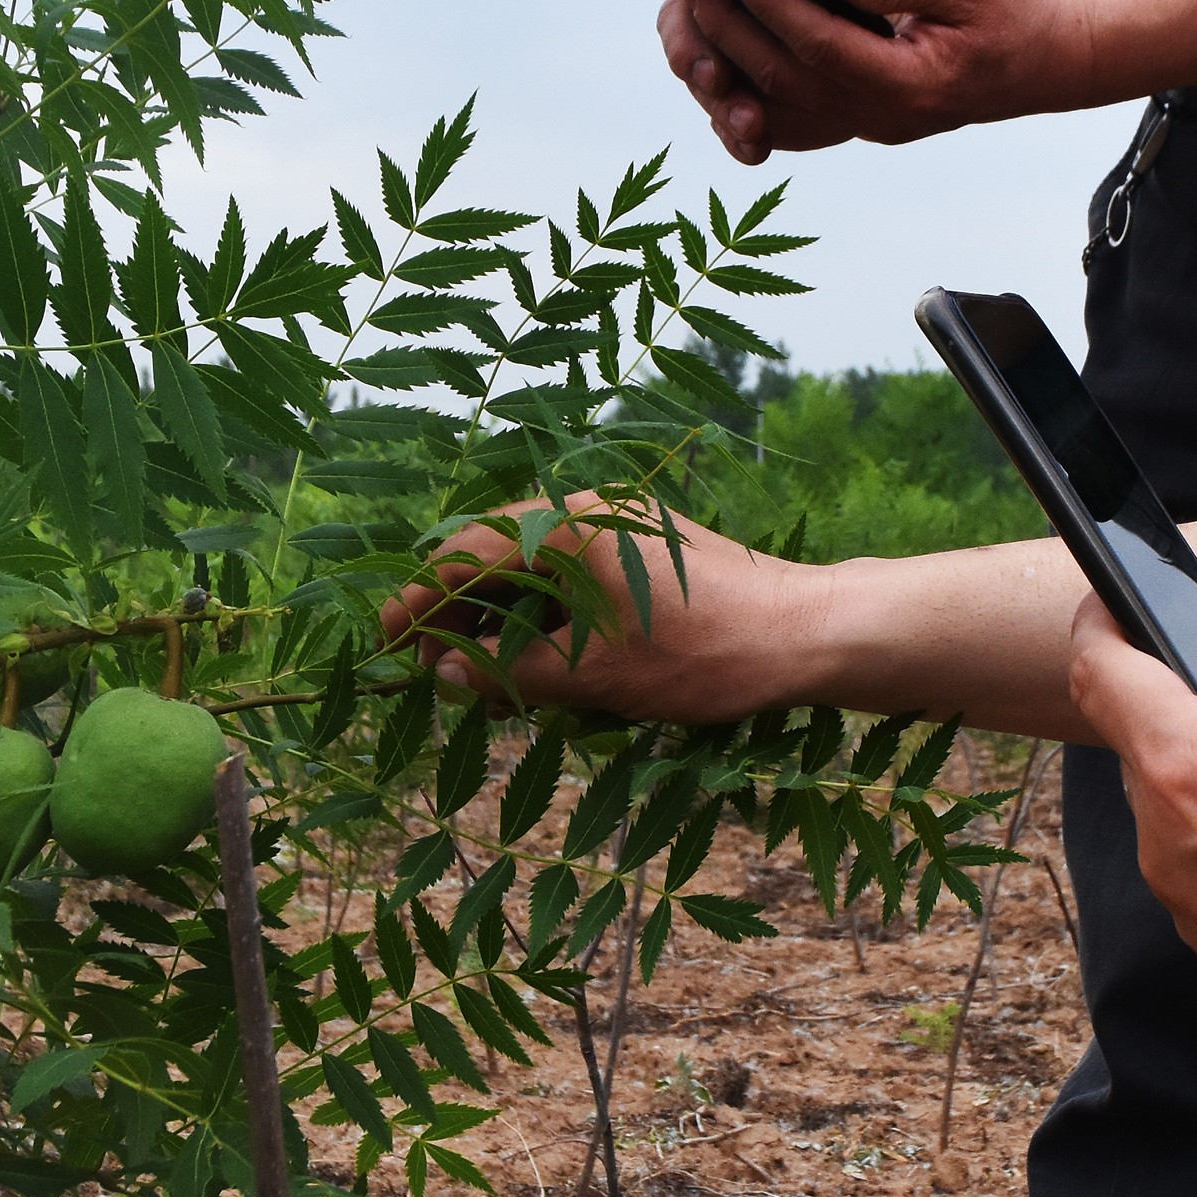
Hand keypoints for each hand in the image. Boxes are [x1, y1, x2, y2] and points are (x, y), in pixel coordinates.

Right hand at [378, 497, 828, 728]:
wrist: (809, 633)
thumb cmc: (709, 654)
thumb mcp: (600, 676)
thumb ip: (515, 672)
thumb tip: (448, 674)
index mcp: (567, 530)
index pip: (464, 557)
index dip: (418, 602)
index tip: (386, 643)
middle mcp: (587, 514)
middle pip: (492, 556)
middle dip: (457, 616)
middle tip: (440, 675)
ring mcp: (618, 526)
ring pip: (531, 568)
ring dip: (501, 620)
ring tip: (491, 683)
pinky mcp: (643, 547)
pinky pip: (569, 573)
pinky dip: (543, 614)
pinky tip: (543, 663)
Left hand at [652, 0, 1098, 163]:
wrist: (1049, 63)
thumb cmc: (1016, 17)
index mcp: (909, 85)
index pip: (819, 46)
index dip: (772, 6)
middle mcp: (883, 117)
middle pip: (786, 79)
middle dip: (732, 29)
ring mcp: (871, 125)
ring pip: (782, 106)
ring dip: (732, 63)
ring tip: (695, 13)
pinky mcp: (865, 118)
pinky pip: (797, 116)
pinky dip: (754, 90)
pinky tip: (723, 53)